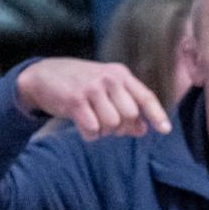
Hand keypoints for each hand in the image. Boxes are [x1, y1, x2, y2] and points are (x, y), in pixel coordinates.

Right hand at [13, 57, 171, 140]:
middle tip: (108, 124)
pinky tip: (82, 125)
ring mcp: (91, 88)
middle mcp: (108, 79)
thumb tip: (143, 130)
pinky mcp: (75, 100)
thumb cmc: (80, 84)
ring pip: (112, 124)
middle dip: (122, 127)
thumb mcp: (106, 89)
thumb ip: (126, 105)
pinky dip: (90, 134)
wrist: (42, 75)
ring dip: (104, 131)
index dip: (157, 115)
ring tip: (93, 122)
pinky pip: (92, 129)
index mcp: (120, 74)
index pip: (145, 96)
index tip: (165, 130)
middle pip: (130, 116)